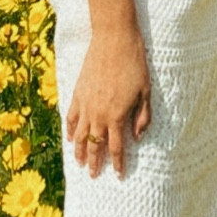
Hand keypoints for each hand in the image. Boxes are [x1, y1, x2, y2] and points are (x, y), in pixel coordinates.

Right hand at [66, 27, 150, 178]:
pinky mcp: (77, 93)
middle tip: (94, 176)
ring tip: (80, 163)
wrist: (113, 39)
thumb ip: (142, 117)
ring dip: (80, 151)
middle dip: (95, 163)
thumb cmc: (134, 63)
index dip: (118, 164)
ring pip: (80, 135)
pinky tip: (71, 138)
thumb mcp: (146, 91)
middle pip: (95, 145)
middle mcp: (98, 114)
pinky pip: (71, 117)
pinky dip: (70, 130)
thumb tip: (137, 137)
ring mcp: (85, 104)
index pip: (116, 147)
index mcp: (117, 116)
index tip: (120, 175)